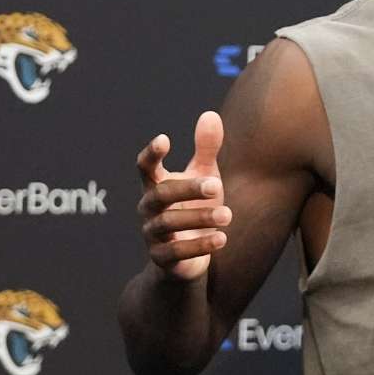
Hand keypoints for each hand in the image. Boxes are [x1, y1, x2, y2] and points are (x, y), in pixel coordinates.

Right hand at [135, 111, 230, 281]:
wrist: (187, 258)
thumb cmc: (195, 207)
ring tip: (228, 214)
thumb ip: (206, 149)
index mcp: (156, 186)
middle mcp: (149, 209)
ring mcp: (153, 235)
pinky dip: (199, 245)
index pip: (145, 167)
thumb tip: (210, 114)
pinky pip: (176, 252)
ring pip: (169, 223)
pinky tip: (222, 239)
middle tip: (216, 184)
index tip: (165, 139)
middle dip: (188, 188)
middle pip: (160, 194)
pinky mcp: (162, 259)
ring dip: (200, 218)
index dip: (152, 153)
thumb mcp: (204, 176)